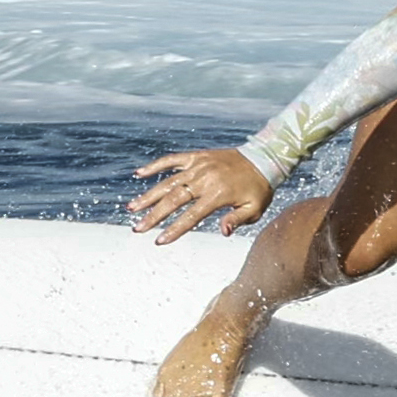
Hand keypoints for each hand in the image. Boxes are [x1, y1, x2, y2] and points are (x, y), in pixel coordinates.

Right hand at [130, 147, 277, 241]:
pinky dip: (155, 166)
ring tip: (132, 207)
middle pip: (173, 200)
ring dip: (149, 195)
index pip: (191, 216)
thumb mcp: (255, 208)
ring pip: (168, 182)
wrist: (264, 158)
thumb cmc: (259, 188)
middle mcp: (204, 179)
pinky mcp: (196, 156)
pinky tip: (139, 174)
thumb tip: (223, 232)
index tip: (159, 240)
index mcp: (217, 195)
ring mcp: (199, 166)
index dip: (174, 229)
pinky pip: (172, 160)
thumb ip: (237, 220)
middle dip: (154, 215)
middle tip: (138, 228)